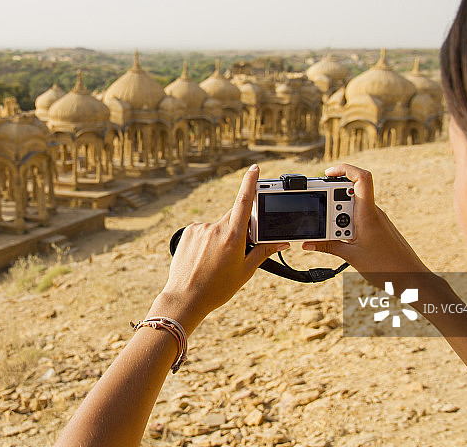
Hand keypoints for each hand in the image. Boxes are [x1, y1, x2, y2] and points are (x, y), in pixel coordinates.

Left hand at [151, 164, 288, 334]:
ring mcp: (199, 229)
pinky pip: (203, 231)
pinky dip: (206, 241)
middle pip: (233, 217)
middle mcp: (215, 228)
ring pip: (217, 227)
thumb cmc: (217, 288)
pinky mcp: (187, 232)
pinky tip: (203, 259)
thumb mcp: (245, 271)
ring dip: (221, 237)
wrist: (185, 298)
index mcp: (233, 236)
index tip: (255, 168)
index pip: (244, 201)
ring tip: (214, 262)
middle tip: (235, 252)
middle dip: (239, 228)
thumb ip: (263, 251)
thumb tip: (281, 242)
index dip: (250, 182)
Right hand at [302, 164, 430, 290]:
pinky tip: (344, 241)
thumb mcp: (351, 257)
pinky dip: (346, 226)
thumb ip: (327, 246)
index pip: (360, 178)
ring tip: (338, 238)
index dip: (344, 169)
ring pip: (351, 208)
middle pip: (349, 193)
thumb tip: (308, 243)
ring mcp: (375, 219)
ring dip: (338, 219)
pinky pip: (357, 219)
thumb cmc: (387, 267)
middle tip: (325, 221)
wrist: (411, 278)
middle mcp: (373, 212)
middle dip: (332, 203)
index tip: (327, 173)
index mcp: (368, 214)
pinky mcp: (376, 227)